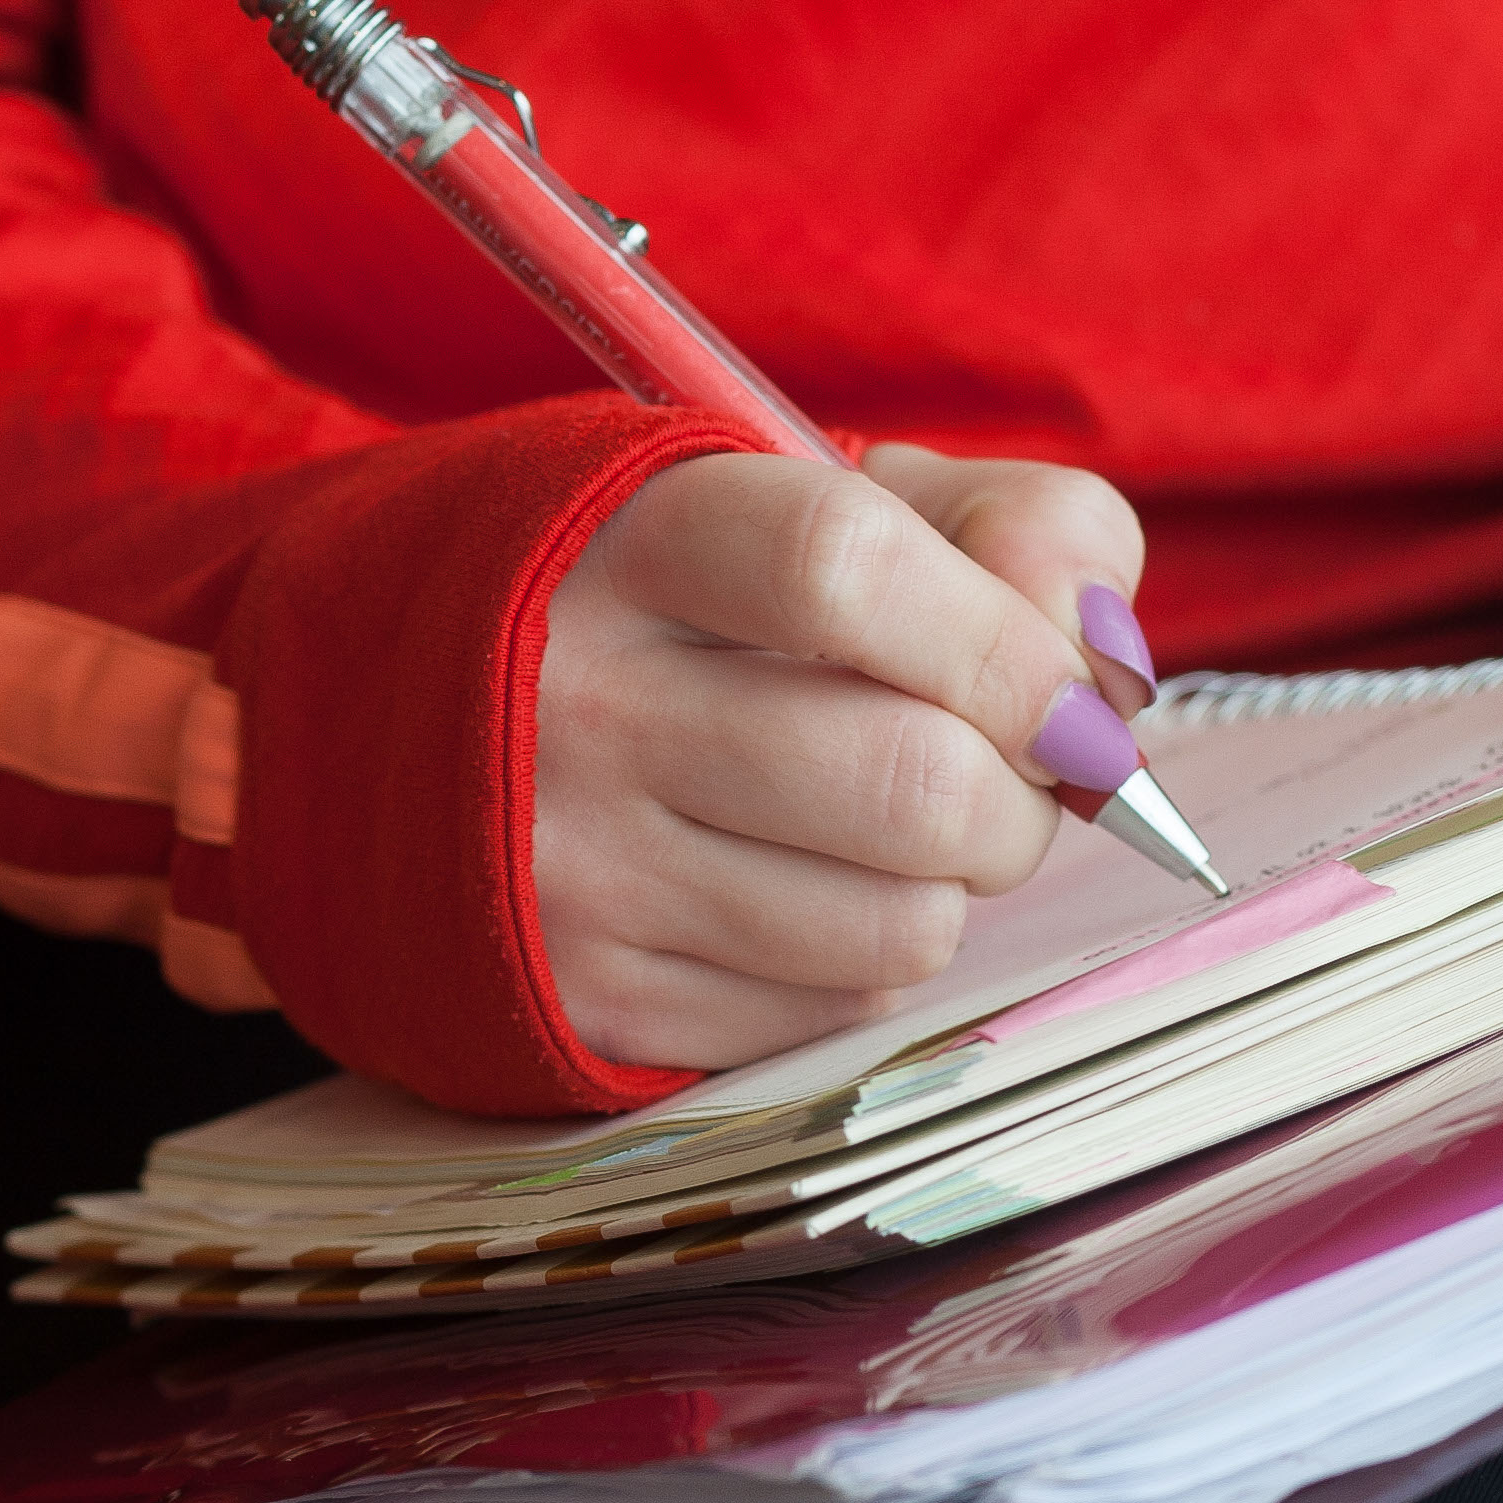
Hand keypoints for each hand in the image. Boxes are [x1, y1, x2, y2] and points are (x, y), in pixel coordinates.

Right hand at [536, 443, 1154, 1073]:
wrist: (398, 715)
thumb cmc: (670, 592)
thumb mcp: (807, 492)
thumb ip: (1000, 525)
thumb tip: (1103, 669)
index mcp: (634, 539)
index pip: (848, 569)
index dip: (1007, 641)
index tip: (1062, 689)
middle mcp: (580, 707)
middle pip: (909, 781)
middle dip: (1022, 797)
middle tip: (1005, 777)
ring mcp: (573, 870)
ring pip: (896, 923)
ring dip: (950, 887)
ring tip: (895, 832)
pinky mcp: (585, 1000)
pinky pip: (830, 1010)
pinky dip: (864, 957)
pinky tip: (803, 890)